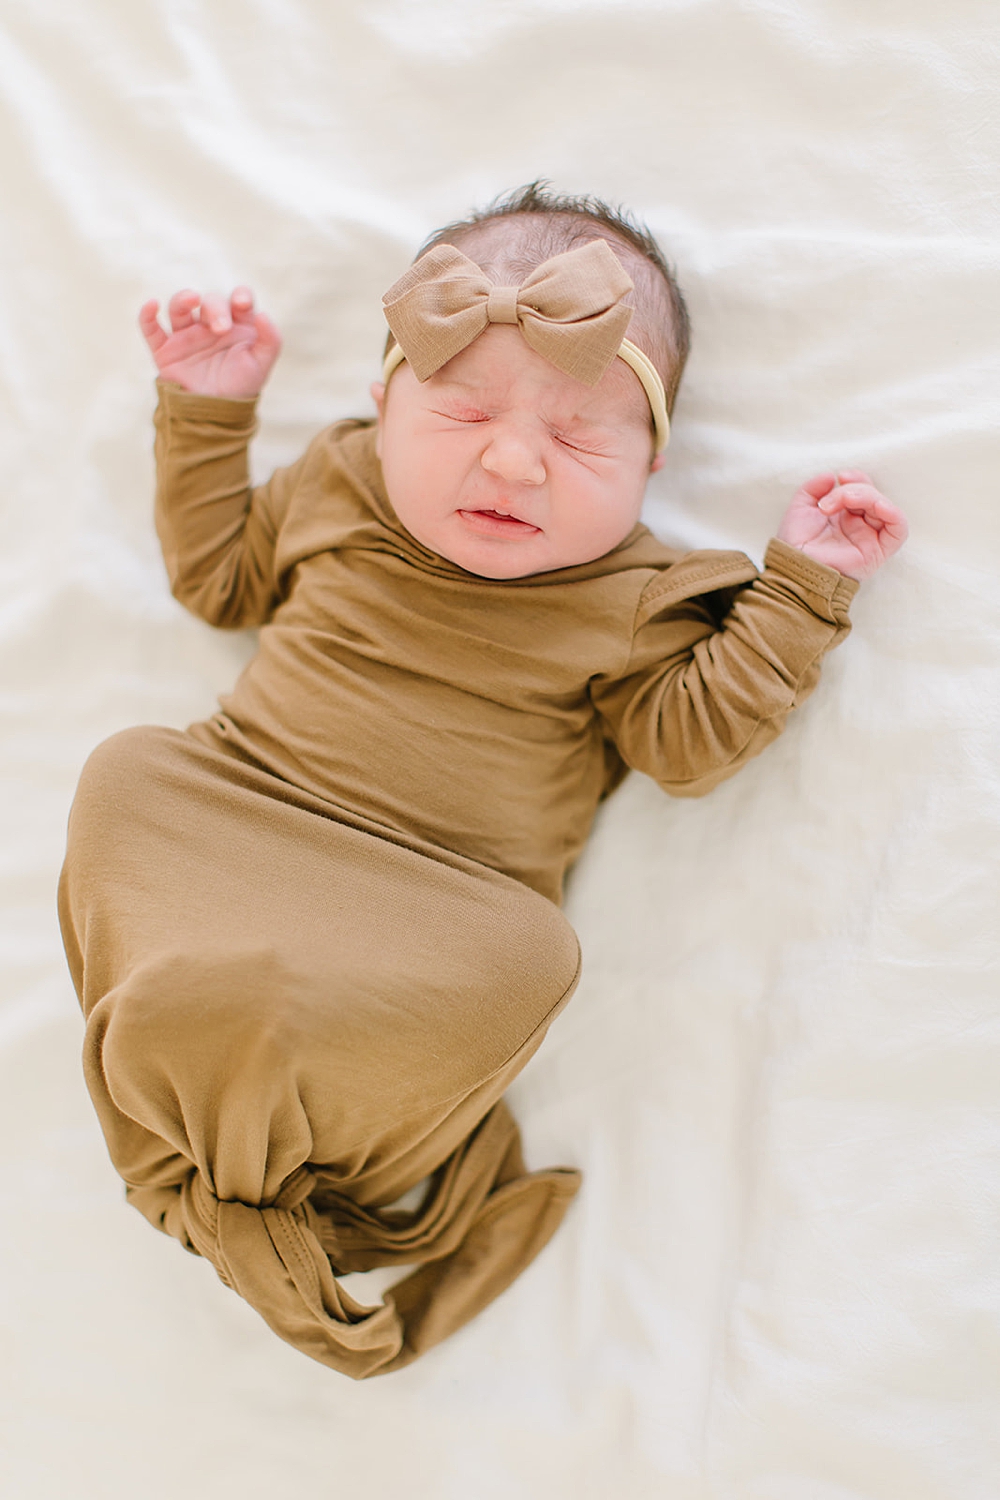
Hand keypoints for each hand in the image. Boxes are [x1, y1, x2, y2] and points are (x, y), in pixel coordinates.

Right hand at [138, 287, 281, 398]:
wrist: (215, 415)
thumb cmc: (240, 387)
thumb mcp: (261, 365)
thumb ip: (271, 340)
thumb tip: (262, 315)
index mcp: (236, 325)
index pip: (239, 300)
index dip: (241, 296)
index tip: (241, 304)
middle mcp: (210, 325)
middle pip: (210, 302)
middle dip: (215, 308)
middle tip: (220, 328)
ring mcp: (186, 335)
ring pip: (180, 307)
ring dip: (183, 299)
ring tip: (192, 299)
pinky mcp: (166, 349)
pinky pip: (151, 328)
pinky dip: (147, 315)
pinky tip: (152, 305)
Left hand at [776, 469, 907, 580]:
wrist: (795, 566)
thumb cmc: (796, 543)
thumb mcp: (800, 507)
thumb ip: (814, 487)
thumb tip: (832, 476)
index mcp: (845, 516)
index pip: (863, 490)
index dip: (857, 478)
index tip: (840, 477)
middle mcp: (860, 526)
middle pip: (874, 496)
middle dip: (855, 489)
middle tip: (831, 500)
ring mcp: (870, 538)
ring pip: (885, 508)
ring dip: (868, 496)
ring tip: (847, 500)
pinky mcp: (878, 552)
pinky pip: (899, 530)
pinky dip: (893, 513)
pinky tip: (878, 506)